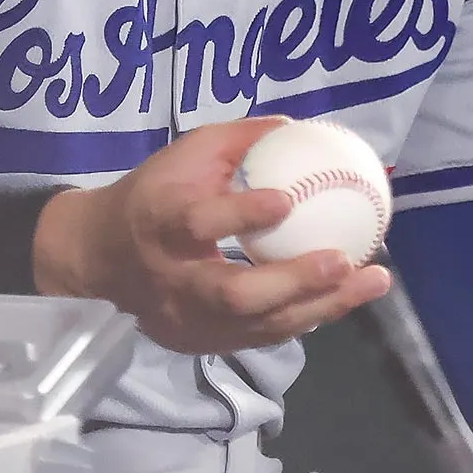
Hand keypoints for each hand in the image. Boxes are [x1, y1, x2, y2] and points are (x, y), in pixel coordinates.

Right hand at [32, 117, 391, 353]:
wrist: (101, 256)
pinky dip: (306, 317)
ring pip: (256, 325)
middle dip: (294, 280)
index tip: (287, 200)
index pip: (198, 222)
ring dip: (320, 306)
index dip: (241, 213)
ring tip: (371, 281)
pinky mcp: (201, 344)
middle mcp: (173, 279)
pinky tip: (344, 298)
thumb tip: (299, 128)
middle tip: (344, 260)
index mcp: (161, 222)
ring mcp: (187, 320)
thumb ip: (239, 140)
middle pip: (233, 293)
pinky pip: (262, 336)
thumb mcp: (185, 153)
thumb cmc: (154, 193)